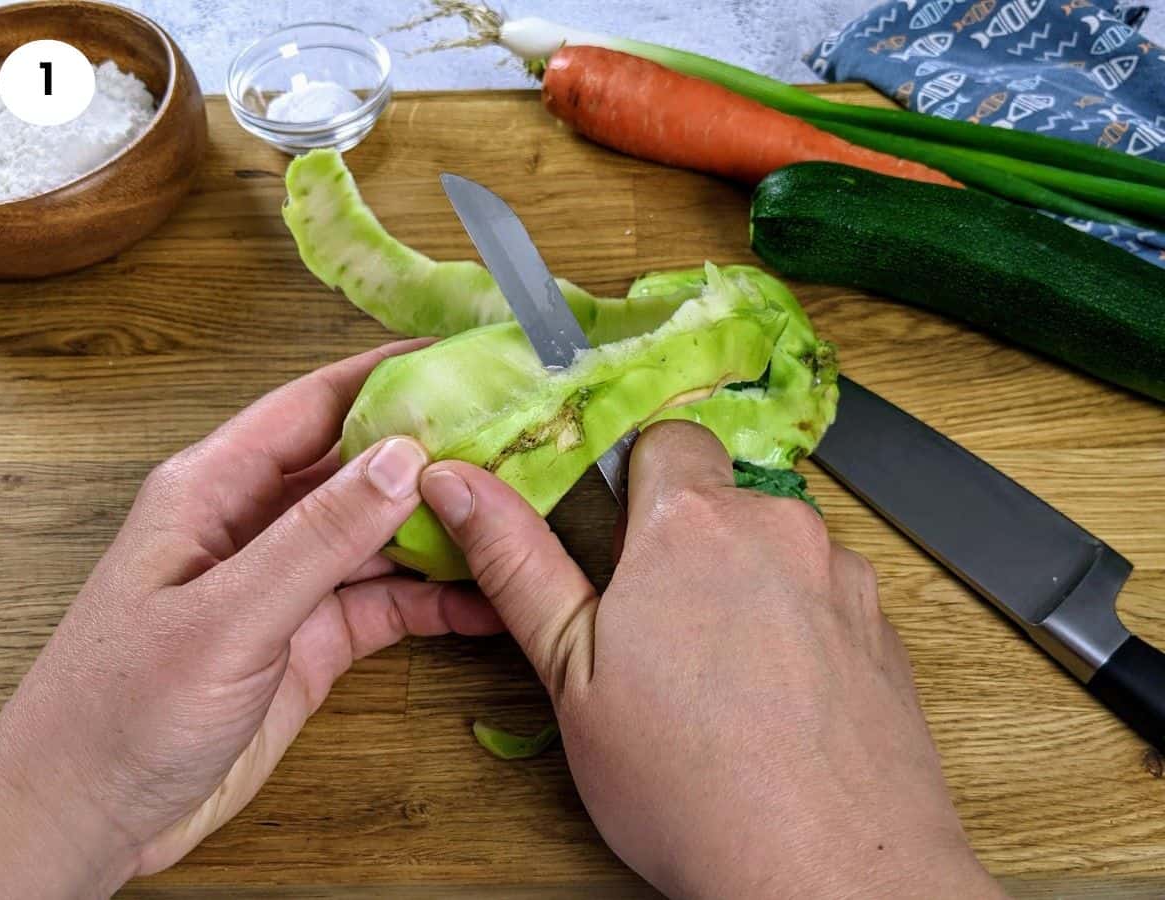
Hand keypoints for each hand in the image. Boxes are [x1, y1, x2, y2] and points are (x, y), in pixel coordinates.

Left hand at [0, 343, 502, 897]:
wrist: (88, 818)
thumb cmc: (121, 710)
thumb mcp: (227, 616)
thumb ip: (317, 536)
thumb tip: (404, 456)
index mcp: (216, 488)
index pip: (315, 405)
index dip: (389, 375)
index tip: (464, 359)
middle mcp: (256, 524)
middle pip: (359, 468)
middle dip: (434, 453)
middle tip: (517, 443)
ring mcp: (286, 584)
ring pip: (380, 536)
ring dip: (443, 530)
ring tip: (517, 519)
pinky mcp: (309, 640)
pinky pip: (385, 604)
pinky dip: (435, 602)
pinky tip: (487, 601)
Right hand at [420, 421, 1004, 898]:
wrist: (829, 875)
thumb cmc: (690, 784)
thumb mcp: (572, 673)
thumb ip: (516, 561)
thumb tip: (457, 485)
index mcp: (693, 525)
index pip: (668, 438)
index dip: (638, 480)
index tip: (623, 536)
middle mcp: (779, 529)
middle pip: (721, 498)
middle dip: (687, 546)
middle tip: (656, 631)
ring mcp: (842, 575)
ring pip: (774, 549)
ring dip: (744, 586)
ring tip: (718, 679)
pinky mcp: (883, 624)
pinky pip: (824, 595)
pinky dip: (797, 625)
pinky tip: (774, 697)